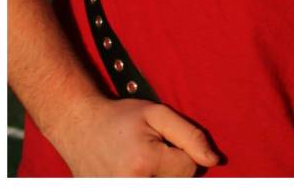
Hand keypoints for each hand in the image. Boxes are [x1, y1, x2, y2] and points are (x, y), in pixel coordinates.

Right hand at [55, 96, 219, 176]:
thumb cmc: (121, 118)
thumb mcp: (159, 114)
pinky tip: (134, 171)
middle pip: (175, 184)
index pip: (190, 170)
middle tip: (155, 152)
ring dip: (159, 176)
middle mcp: (129, 184)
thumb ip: (191, 136)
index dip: (186, 154)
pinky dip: (146, 179)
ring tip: (144, 162)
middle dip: (172, 169)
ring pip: (161, 187)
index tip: (168, 142)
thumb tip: (214, 161)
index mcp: (145, 162)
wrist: (79, 126)